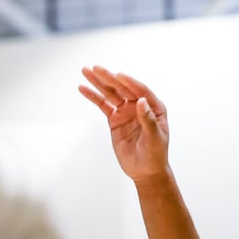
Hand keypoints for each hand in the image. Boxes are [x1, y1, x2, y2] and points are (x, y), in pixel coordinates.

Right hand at [78, 66, 170, 183]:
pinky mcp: (115, 119)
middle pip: (122, 88)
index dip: (129, 82)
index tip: (118, 74)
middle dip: (109, 78)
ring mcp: (126, 111)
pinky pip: (102, 105)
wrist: (145, 171)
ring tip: (86, 71)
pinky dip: (93, 96)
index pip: (140, 91)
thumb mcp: (155, 138)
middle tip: (96, 68)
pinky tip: (84, 88)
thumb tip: (142, 102)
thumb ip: (148, 120)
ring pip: (110, 93)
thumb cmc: (155, 155)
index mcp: (154, 107)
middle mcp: (139, 105)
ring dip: (98, 82)